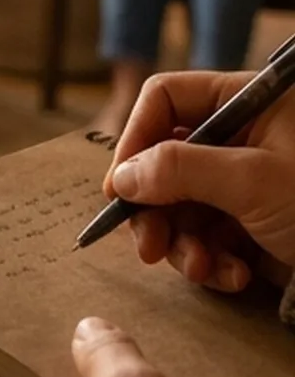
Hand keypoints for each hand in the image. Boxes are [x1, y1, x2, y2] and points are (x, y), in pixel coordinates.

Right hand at [106, 71, 294, 293]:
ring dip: (183, 244)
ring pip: (180, 205)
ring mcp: (244, 182)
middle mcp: (242, 135)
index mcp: (248, 100)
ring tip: (202, 270)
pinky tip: (235, 277)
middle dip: (156, 208)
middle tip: (148, 246)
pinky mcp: (249, 224)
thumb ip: (182, 170)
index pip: (168, 100)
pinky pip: (205, 237)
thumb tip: (124, 176)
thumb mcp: (254, 181)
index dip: (137, 139)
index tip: (121, 188)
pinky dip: (211, 262)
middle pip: (165, 159)